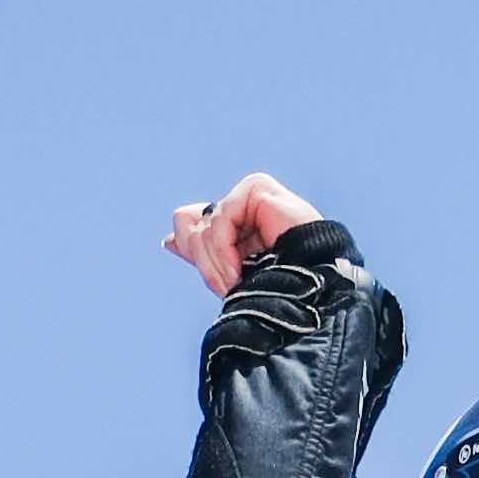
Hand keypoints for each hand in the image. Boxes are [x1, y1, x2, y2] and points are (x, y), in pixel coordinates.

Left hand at [160, 173, 320, 293]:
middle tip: (227, 286)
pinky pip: (221, 216)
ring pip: (204, 224)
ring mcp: (250, 195)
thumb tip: (168, 239)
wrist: (310, 289)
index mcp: (237, 223)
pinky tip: (239, 267)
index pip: (192, 225)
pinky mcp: (258, 187)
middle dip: (205, 261)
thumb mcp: (227, 274)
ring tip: (236, 281)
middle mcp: (243, 206)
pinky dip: (224, 247)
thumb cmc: (277, 288)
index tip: (218, 280)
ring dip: (216, 261)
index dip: (194, 250)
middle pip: (191, 224)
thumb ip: (200, 253)